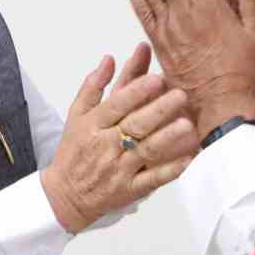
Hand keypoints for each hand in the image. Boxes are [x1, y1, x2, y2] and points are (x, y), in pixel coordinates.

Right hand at [40, 45, 195, 233]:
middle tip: (180, 94)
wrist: (66, 195)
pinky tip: (187, 158)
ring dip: (168, 137)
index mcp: (93, 125)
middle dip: (159, 109)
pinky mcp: (130, 189)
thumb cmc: (74, 151)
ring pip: (147, 151)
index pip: (116, 105)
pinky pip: (152, 180)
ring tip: (187, 124)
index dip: (136, 91)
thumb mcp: (76, 115)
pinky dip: (170, 170)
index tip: (156, 78)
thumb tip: (109, 59)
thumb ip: (93, 86)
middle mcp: (107, 146)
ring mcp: (120, 169)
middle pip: (136, 125)